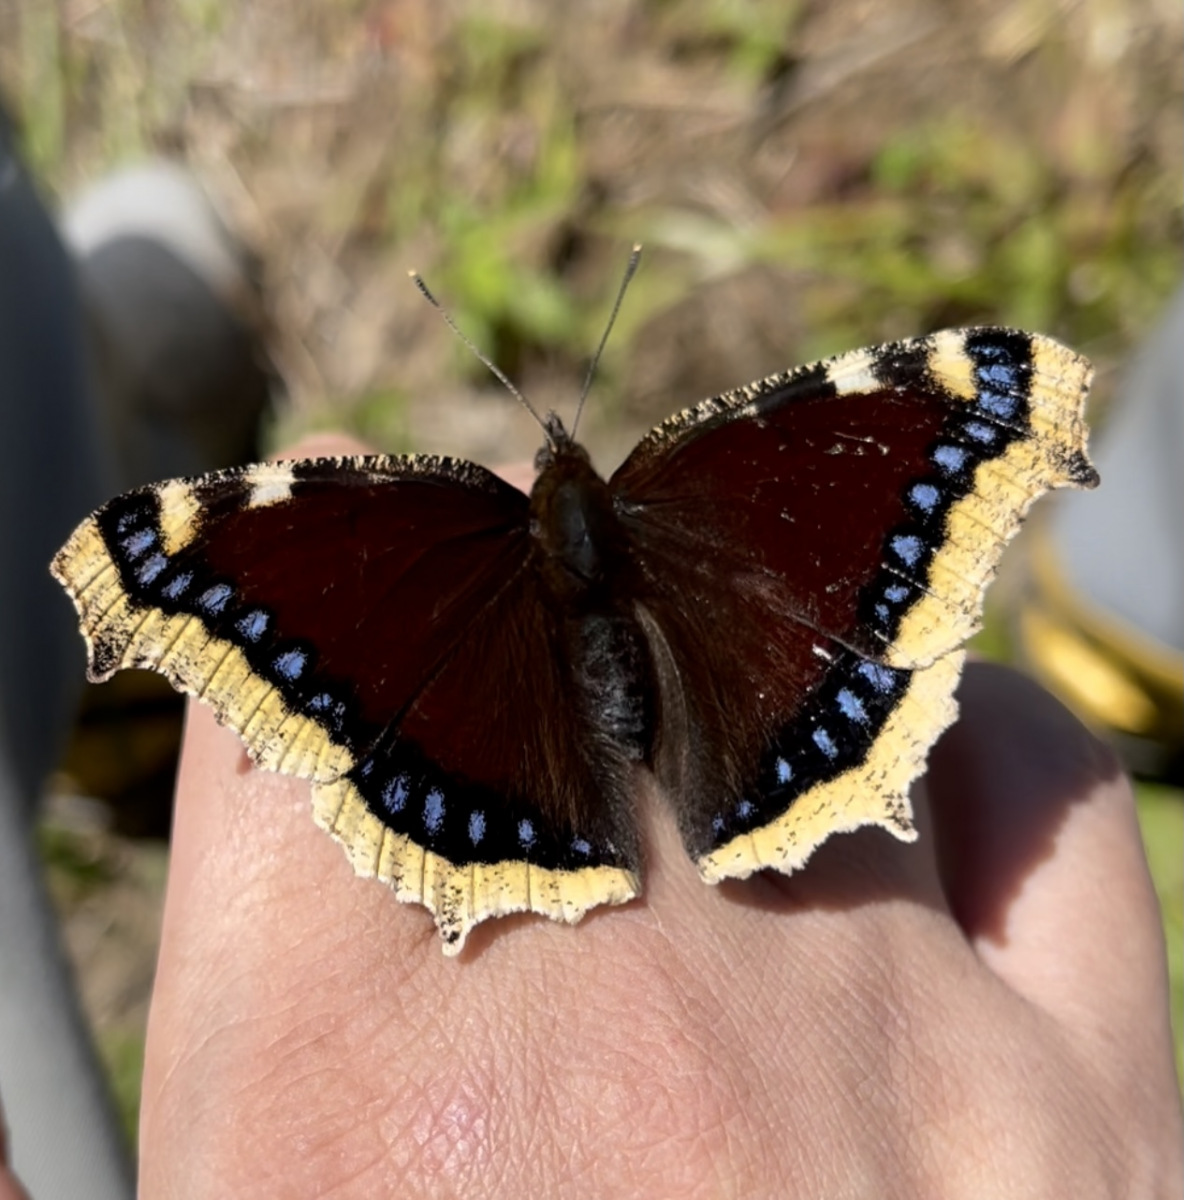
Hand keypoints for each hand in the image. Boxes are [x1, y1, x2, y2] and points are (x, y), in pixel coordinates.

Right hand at [138, 438, 1182, 1197]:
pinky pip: (1044, 801)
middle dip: (511, 590)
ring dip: (729, 633)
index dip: (307, 607)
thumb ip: (192, 1050)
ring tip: (695, 663)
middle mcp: (630, 1021)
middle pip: (540, 641)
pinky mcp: (1093, 1122)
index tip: (330, 568)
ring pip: (797, 668)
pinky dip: (979, 733)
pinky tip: (919, 743)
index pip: (305, 694)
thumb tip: (189, 884)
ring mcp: (890, 1051)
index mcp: (349, 1099)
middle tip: (524, 603)